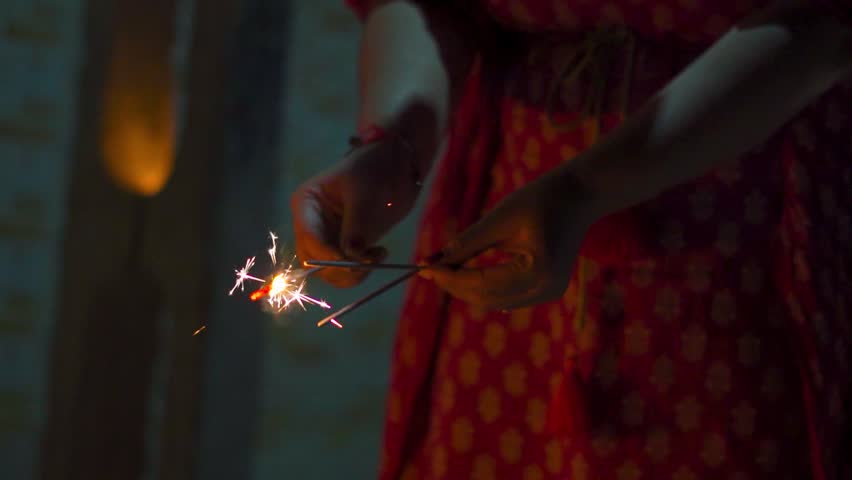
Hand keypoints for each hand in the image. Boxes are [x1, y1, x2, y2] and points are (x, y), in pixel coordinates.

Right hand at [291, 138, 421, 286]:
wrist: (397, 166)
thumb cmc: (375, 169)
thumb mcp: (364, 194)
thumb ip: (356, 226)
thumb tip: (351, 256)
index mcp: (306, 203)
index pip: (309, 236)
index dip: (327, 253)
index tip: (350, 260)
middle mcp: (311, 223)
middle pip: (313, 260)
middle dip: (338, 267)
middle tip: (367, 262)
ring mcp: (328, 236)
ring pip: (329, 270)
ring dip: (353, 272)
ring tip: (377, 256)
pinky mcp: (345, 246)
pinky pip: (347, 269)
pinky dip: (362, 270)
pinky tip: (379, 254)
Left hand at [420, 170, 596, 309]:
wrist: (580, 195)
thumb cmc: (540, 199)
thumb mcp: (498, 219)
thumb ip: (465, 244)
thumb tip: (431, 262)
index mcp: (537, 273)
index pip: (482, 284)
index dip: (449, 277)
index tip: (424, 268)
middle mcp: (545, 291)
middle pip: (486, 299)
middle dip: (455, 286)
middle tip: (429, 269)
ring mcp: (548, 294)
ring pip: (495, 302)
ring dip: (467, 289)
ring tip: (442, 271)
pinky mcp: (546, 291)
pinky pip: (507, 297)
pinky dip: (484, 288)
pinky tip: (464, 276)